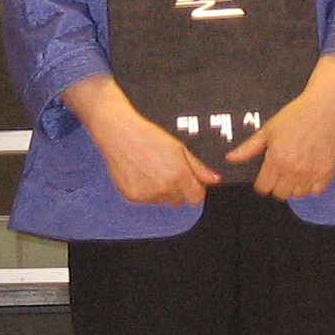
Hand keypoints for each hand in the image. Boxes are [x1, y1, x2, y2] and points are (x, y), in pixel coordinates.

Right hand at [88, 106, 219, 205]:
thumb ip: (199, 167)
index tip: (190, 178)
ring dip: (162, 190)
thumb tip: (215, 179)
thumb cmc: (148, 135)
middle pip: (179, 200)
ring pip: (163, 200)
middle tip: (168, 169)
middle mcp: (164, 189)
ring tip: (152, 169)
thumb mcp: (179, 147)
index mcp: (178, 176)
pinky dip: (146, 190)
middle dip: (179, 188)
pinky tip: (141, 173)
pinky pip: (146, 199)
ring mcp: (147, 195)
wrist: (118, 133)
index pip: (196, 197)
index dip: (195, 187)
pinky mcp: (132, 197)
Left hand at [225, 59, 334, 200]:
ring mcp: (311, 173)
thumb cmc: (295, 115)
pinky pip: (315, 191)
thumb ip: (249, 148)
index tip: (265, 175)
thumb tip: (230, 158)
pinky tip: (308, 172)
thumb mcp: (268, 129)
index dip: (262, 183)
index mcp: (276, 160)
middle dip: (277, 185)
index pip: (263, 188)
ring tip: (295, 171)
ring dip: (294, 186)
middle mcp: (293, 170)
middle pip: (280, 194)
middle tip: (281, 171)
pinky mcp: (327, 172)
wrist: (324, 108)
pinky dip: (311, 186)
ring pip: (297, 194)